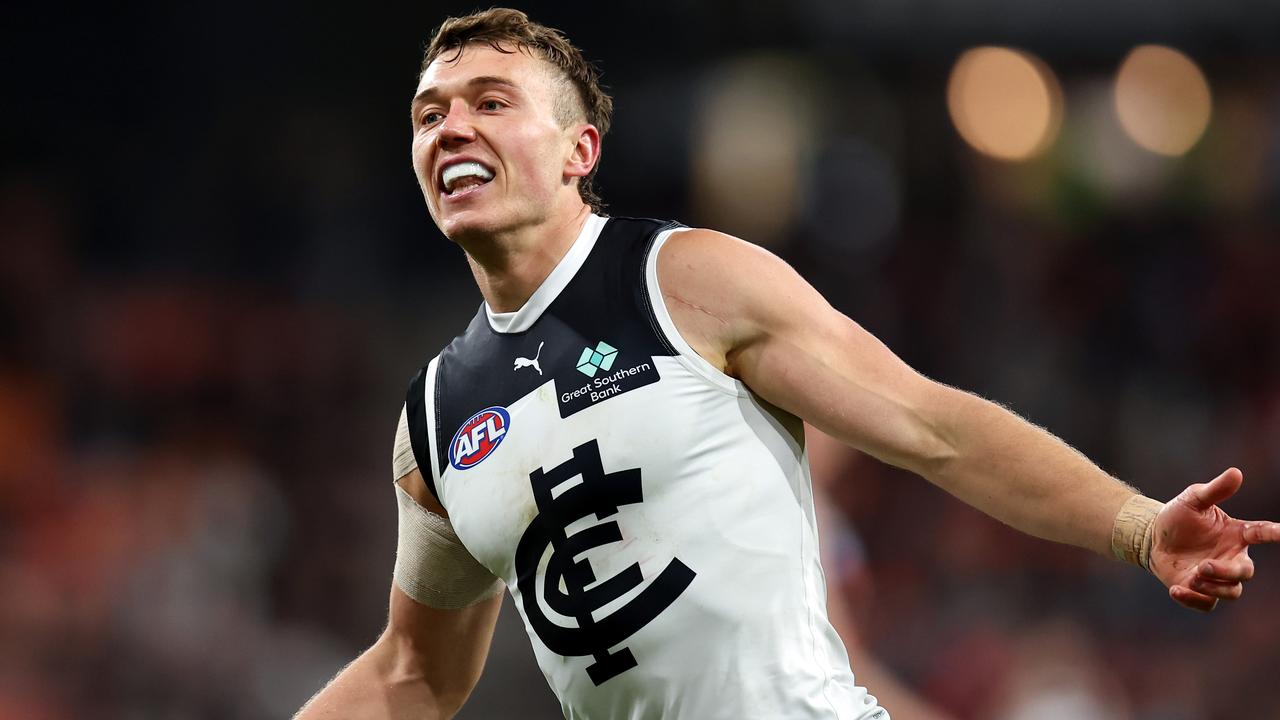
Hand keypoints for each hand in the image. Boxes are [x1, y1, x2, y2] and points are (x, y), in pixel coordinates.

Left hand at [1149, 468, 1279, 611]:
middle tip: (1203, 565)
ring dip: (1213, 588)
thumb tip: (1236, 472)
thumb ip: (1215, 490)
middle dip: (1227, 572)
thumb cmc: (1178, 517)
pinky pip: (1206, 605)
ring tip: (1192, 576)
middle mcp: (1231, 558)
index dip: (1276, 533)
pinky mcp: (1199, 591)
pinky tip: (1176, 590)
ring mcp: (1216, 577)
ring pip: (1231, 592)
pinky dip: (1193, 600)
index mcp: (1236, 534)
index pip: (1262, 532)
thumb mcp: (1193, 500)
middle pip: (1245, 573)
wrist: (1152, 538)